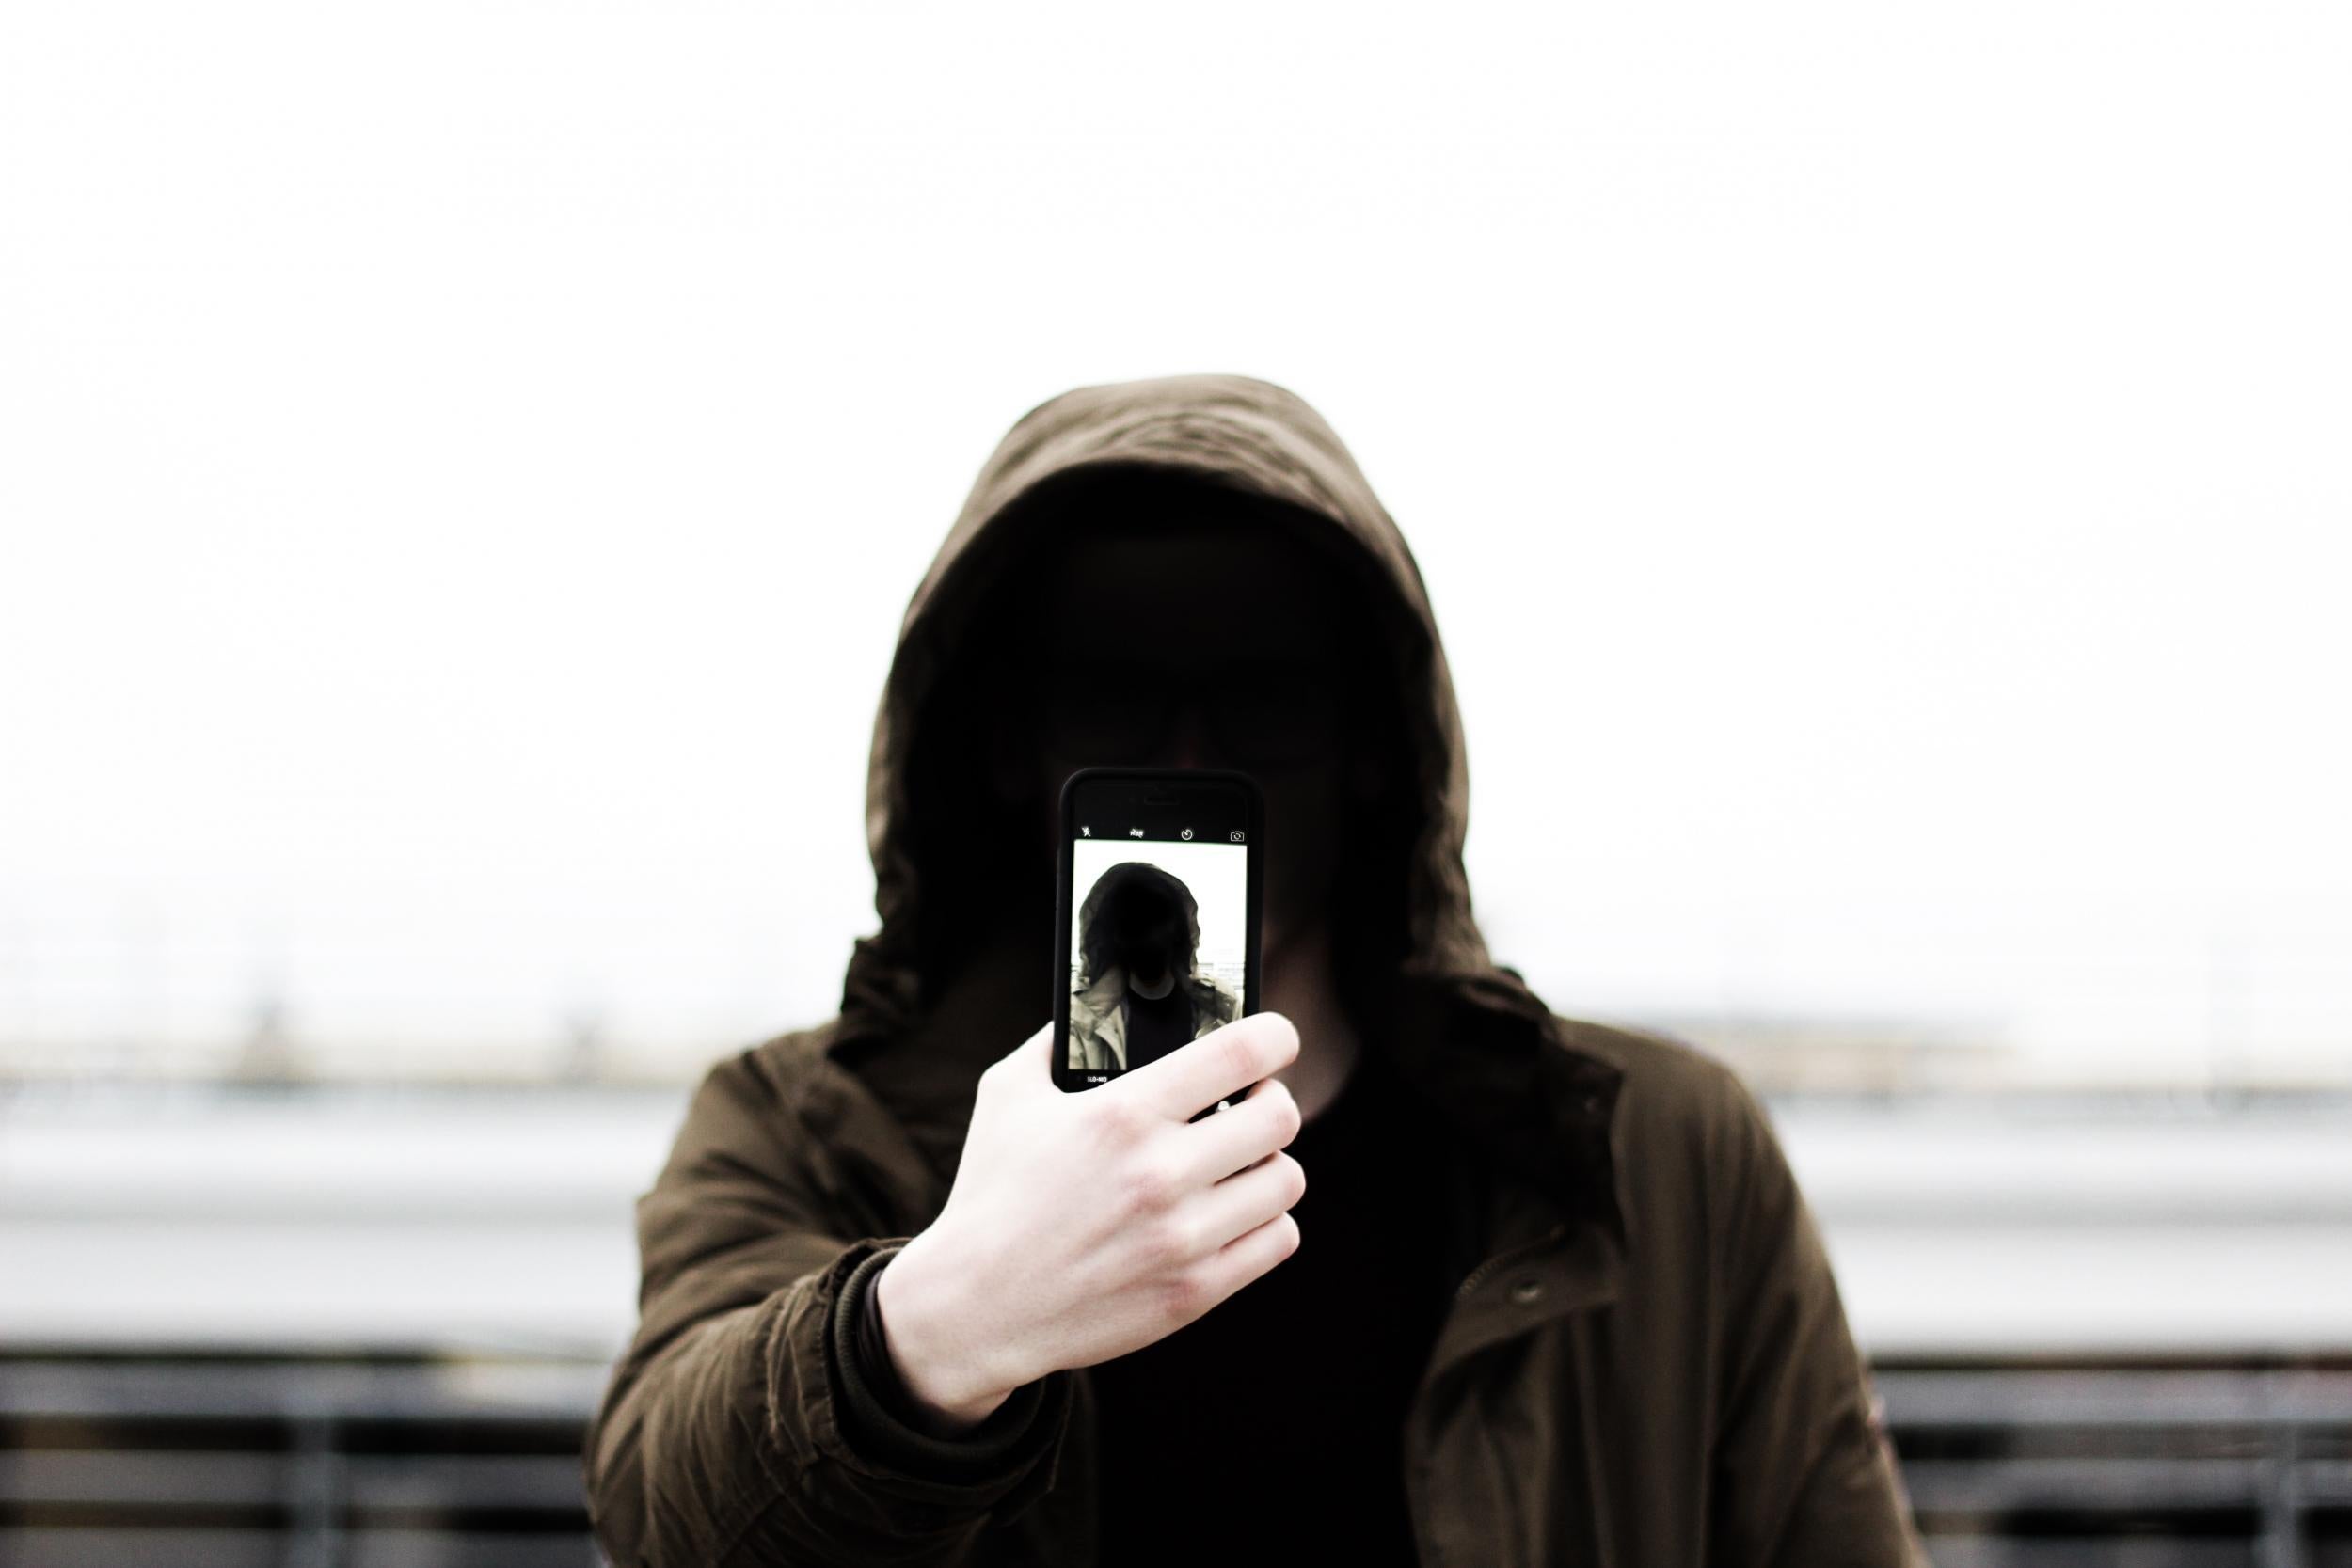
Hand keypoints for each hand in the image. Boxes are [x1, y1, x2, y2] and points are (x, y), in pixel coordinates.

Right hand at [872, 1012, 1305, 1430]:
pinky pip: (1280, 1239)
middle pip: (1280, 1114)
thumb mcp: (1008, 1095)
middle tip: (1250, 1105)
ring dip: (1269, 1164)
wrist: (977, 1306)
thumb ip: (1058, 1039)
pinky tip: (1233, 1213)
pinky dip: (1265, 1221)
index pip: (1242, 1052)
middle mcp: (1162, 1173)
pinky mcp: (1195, 1290)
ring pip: (1287, 1179)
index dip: (1275, 1036)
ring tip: (1240, 1164)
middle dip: (1271, 1099)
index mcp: (1123, 1113)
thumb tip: (1100, 1005)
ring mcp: (1183, 1237)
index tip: (1274, 1038)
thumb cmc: (991, 1194)